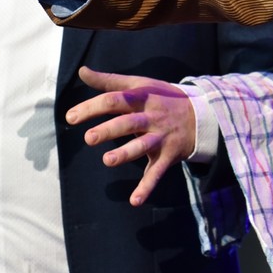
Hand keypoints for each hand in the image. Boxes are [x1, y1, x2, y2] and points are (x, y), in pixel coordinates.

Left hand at [65, 67, 196, 205]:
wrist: (201, 115)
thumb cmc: (162, 98)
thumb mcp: (140, 84)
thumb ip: (109, 80)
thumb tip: (82, 71)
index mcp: (141, 98)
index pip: (115, 100)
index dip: (92, 107)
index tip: (71, 117)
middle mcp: (151, 117)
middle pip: (128, 122)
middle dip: (109, 130)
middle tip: (88, 138)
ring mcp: (160, 137)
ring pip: (142, 146)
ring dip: (126, 154)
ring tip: (108, 160)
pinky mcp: (168, 156)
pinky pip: (156, 172)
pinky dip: (147, 187)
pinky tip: (134, 201)